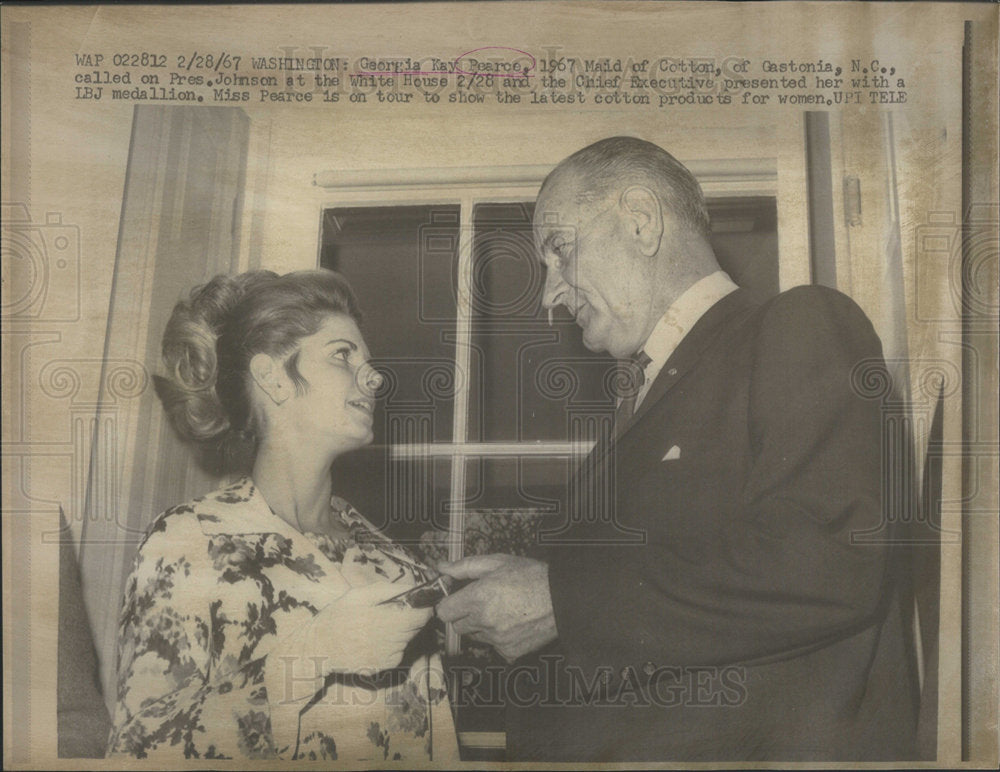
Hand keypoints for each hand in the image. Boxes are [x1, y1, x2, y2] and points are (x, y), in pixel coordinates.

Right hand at [265, 580, 430, 753]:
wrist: (318, 648)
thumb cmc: (338, 617)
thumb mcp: (359, 595)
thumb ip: (388, 590)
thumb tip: (411, 588)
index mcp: (386, 621)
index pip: (422, 617)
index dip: (424, 608)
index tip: (418, 603)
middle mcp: (390, 642)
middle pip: (416, 629)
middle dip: (410, 618)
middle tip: (392, 612)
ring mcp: (387, 658)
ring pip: (407, 641)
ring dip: (400, 632)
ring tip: (378, 626)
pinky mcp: (382, 668)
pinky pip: (397, 654)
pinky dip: (392, 646)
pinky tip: (374, 640)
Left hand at [436, 554, 556, 661]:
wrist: (562, 598)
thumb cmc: (532, 576)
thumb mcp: (497, 562)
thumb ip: (464, 567)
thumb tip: (442, 568)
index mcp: (478, 597)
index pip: (444, 611)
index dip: (448, 604)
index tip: (455, 599)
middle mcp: (484, 621)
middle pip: (457, 625)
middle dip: (465, 614)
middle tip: (482, 602)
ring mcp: (497, 639)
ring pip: (475, 636)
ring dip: (481, 626)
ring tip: (501, 611)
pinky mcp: (509, 651)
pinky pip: (493, 647)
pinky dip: (498, 638)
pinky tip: (512, 623)